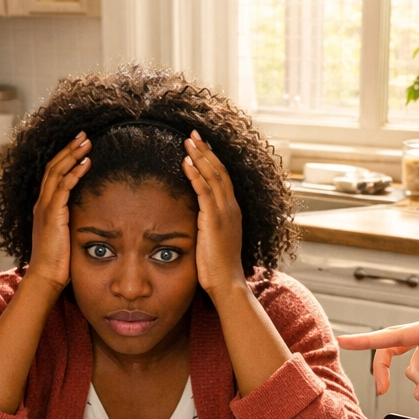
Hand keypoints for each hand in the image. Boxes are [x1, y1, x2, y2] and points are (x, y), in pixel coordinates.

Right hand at [26, 132, 90, 293]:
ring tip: (87, 143)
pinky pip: (62, 188)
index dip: (65, 157)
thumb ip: (72, 222)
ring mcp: (45, 208)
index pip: (52, 174)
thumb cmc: (58, 262)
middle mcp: (42, 203)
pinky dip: (74, 173)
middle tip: (84, 135)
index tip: (79, 145)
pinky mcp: (52, 215)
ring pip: (56, 172)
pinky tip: (86, 164)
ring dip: (72, 155)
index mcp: (44, 207)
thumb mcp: (65, 236)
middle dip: (69, 148)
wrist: (46, 277)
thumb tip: (89, 216)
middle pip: (53, 166)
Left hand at [182, 131, 244, 294]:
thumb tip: (198, 221)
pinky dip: (195, 174)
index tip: (202, 147)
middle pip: (219, 171)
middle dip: (206, 151)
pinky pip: (204, 191)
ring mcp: (225, 213)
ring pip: (213, 176)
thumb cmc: (218, 269)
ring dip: (200, 156)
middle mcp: (231, 208)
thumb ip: (208, 227)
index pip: (223, 179)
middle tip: (194, 135)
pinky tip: (185, 163)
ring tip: (188, 141)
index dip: (212, 161)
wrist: (227, 284)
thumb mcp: (214, 242)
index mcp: (232, 212)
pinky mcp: (214, 220)